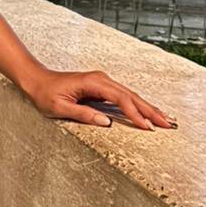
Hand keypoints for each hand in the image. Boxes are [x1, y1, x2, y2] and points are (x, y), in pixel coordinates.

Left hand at [25, 68, 176, 130]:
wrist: (36, 80)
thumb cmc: (45, 94)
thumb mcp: (59, 108)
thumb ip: (83, 114)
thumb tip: (107, 122)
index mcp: (94, 83)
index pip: (121, 99)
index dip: (135, 113)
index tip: (147, 126)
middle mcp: (102, 80)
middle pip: (132, 96)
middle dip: (151, 110)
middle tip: (168, 124)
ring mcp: (103, 83)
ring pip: (131, 96)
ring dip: (148, 108)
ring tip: (165, 120)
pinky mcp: (102, 88)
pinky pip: (124, 97)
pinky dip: (137, 106)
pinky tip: (147, 113)